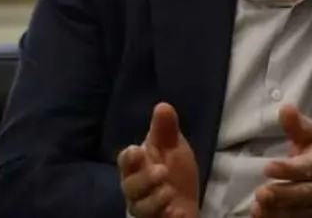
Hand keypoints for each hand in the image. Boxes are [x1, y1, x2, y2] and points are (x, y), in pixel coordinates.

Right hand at [118, 103, 200, 217]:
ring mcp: (145, 207)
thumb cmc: (175, 171)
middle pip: (130, 187)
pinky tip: (178, 212)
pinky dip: (168, 217)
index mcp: (138, 166)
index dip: (129, 158)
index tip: (137, 151)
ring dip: (155, 200)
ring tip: (170, 192)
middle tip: (162, 171)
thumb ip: (166, 130)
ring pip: (140, 208)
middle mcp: (136, 189)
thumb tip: (163, 105)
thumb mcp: (174, 147)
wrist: (186, 201)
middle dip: (144, 179)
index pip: (126, 161)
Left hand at [251, 105, 311, 217]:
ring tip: (258, 207)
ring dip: (278, 212)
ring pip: (300, 213)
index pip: (307, 168)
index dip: (288, 169)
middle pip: (304, 194)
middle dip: (282, 194)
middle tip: (261, 193)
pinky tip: (262, 217)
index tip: (268, 167)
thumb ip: (298, 125)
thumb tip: (285, 108)